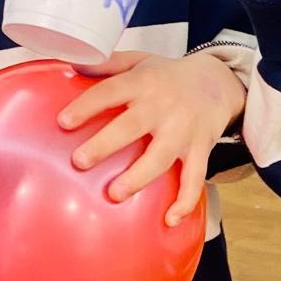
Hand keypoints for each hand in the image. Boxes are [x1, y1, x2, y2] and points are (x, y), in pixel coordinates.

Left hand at [57, 49, 244, 224]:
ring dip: (138, 177)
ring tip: (115, 193)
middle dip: (105, 144)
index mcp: (144, 83)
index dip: (87, 106)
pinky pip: (195, 178)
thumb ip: (108, 64)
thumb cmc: (169, 76)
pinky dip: (185, 200)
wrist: (217, 83)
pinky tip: (169, 219)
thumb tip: (73, 64)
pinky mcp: (200, 149)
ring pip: (160, 157)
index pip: (111, 92)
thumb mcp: (140, 61)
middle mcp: (163, 107)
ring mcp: (183, 131)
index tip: (63, 122)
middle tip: (79, 161)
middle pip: (132, 126)